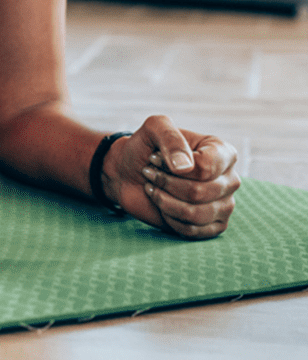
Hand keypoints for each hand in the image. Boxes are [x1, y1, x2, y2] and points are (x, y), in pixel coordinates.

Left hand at [102, 116, 239, 237]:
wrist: (129, 172)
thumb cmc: (145, 148)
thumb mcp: (153, 128)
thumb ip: (169, 136)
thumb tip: (185, 167)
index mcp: (222, 152)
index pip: (206, 167)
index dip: (174, 165)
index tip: (154, 157)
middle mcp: (230, 179)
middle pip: (199, 191)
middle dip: (165, 183)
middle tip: (149, 172)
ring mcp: (224, 204)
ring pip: (196, 213)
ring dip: (165, 200)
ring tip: (152, 187)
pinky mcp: (213, 225)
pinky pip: (193, 230)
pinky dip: (169, 218)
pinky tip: (160, 203)